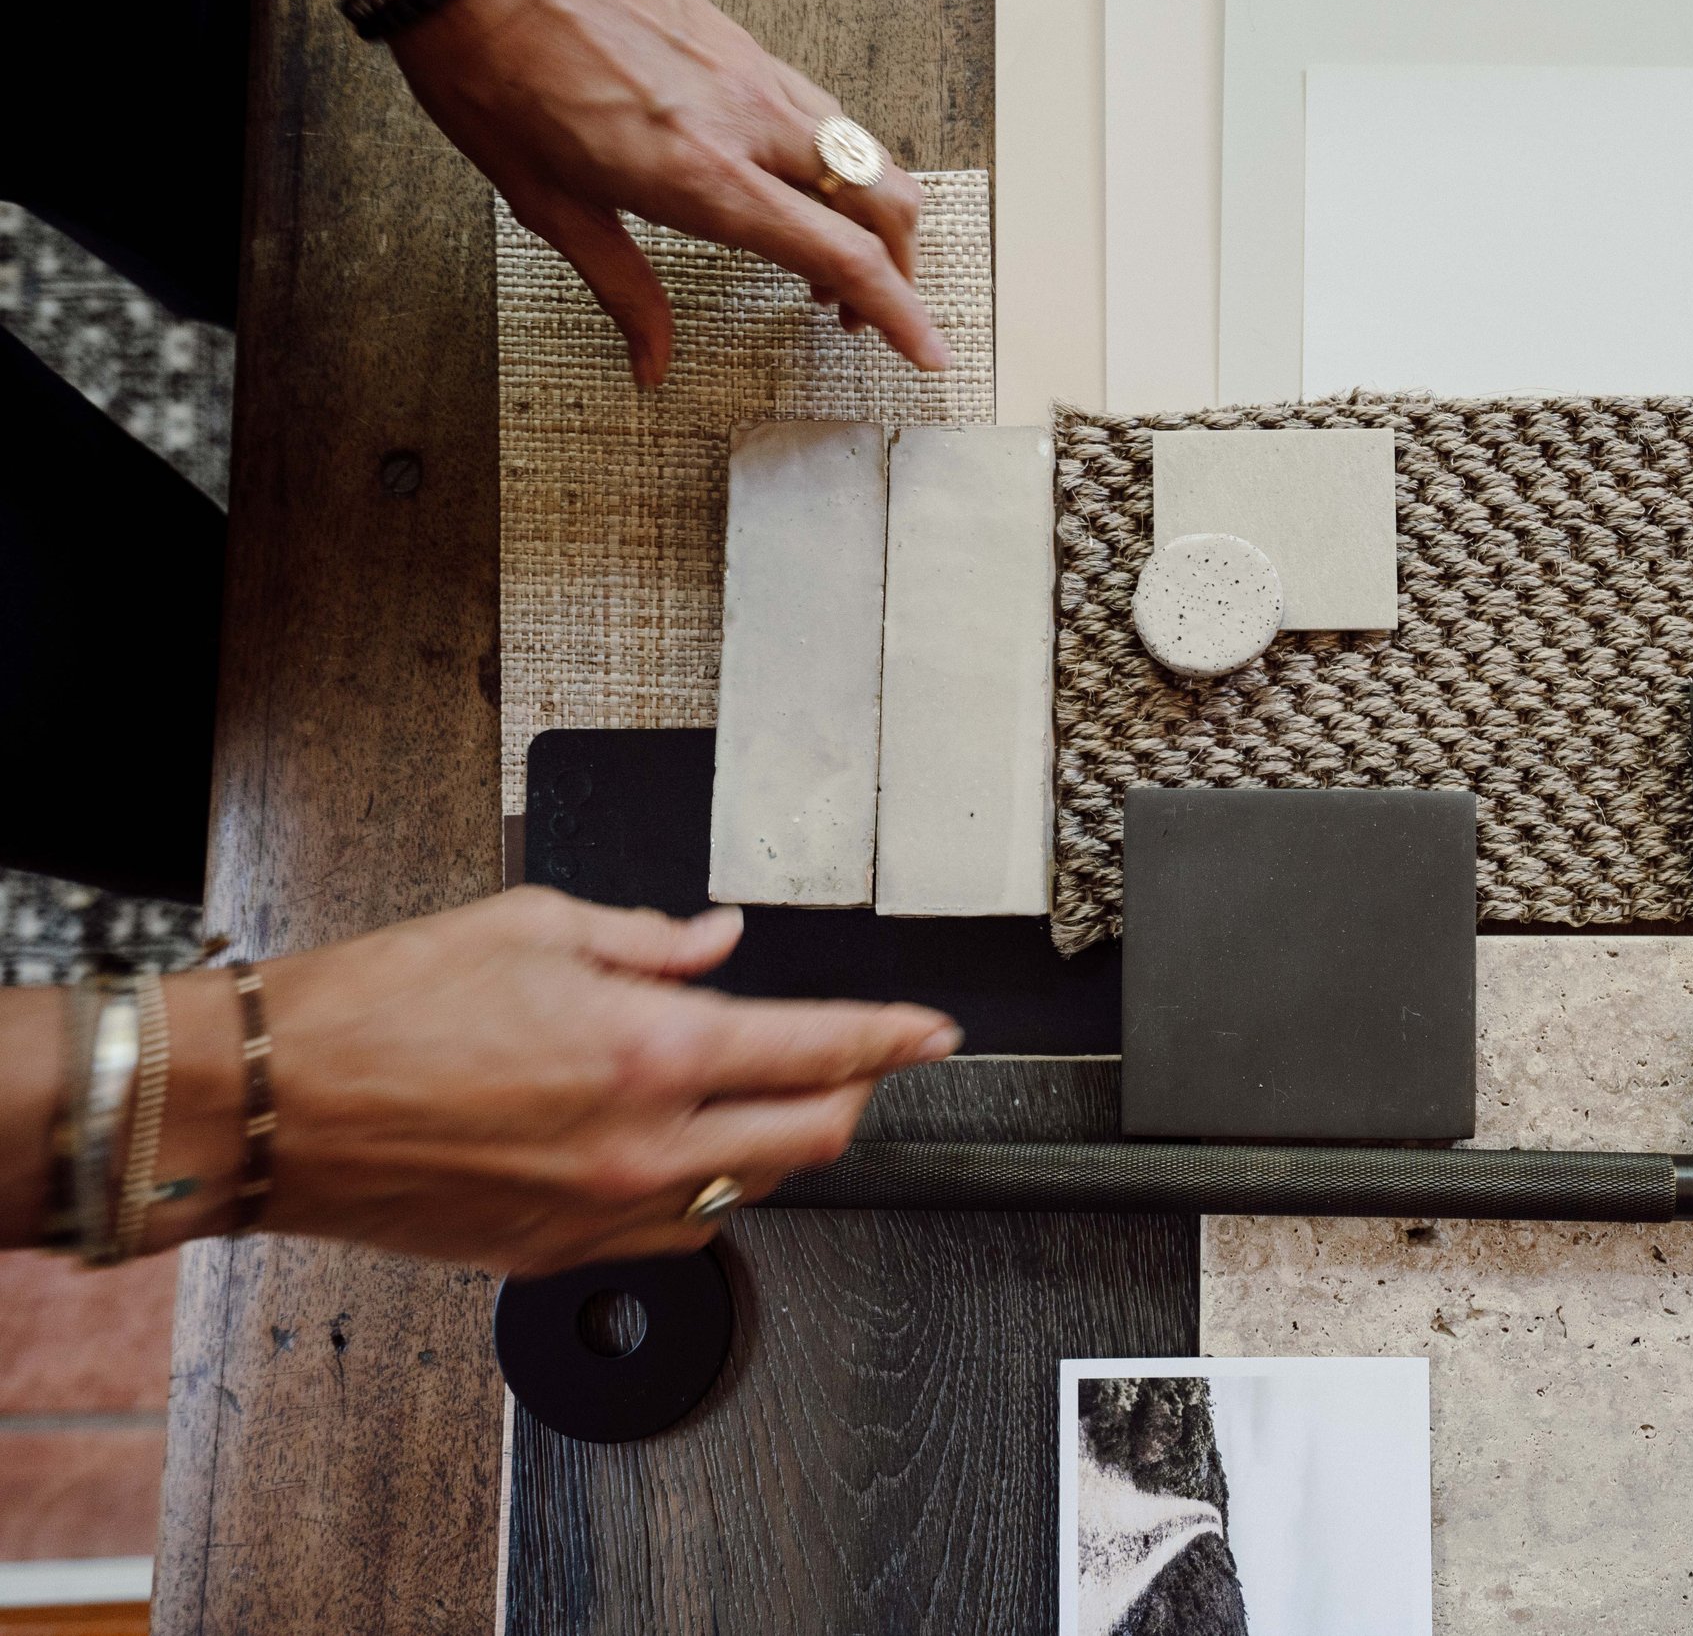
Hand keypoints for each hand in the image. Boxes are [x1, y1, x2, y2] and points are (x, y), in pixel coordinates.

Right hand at [153, 888, 959, 1273]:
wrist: (274, 1103)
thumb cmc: (382, 1008)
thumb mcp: (534, 925)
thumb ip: (652, 939)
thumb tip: (718, 941)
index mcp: (649, 1049)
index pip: (820, 1049)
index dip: (895, 1038)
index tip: (935, 1032)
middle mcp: (642, 1142)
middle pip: (813, 1139)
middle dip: (858, 1097)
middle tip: (864, 1064)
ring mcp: (603, 1209)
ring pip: (751, 1191)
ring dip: (778, 1144)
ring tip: (766, 1096)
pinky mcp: (559, 1251)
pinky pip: (678, 1230)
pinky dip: (705, 1190)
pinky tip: (685, 1151)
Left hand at [382, 0, 949, 383]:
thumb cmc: (496, 74)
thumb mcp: (550, 207)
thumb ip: (624, 291)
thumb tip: (653, 361)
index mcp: (702, 174)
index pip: (841, 256)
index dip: (899, 313)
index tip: (927, 352)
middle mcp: (744, 119)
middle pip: (883, 201)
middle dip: (900, 268)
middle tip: (865, 314)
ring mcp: (750, 72)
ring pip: (862, 151)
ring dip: (869, 216)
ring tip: (824, 259)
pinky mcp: (739, 43)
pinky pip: (820, 112)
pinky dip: (833, 165)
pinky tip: (790, 187)